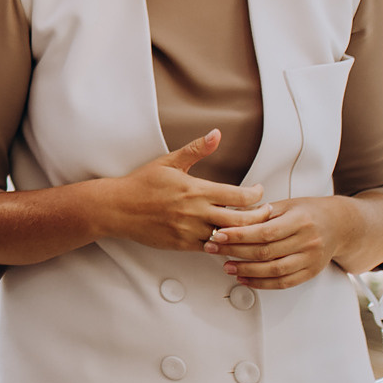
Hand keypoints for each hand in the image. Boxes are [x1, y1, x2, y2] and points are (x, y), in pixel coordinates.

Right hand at [95, 131, 268, 250]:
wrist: (117, 208)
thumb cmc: (142, 184)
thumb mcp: (169, 162)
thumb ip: (196, 150)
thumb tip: (216, 134)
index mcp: (196, 189)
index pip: (240, 196)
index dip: (256, 195)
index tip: (259, 192)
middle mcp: (195, 212)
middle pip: (241, 220)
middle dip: (259, 217)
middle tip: (265, 212)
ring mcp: (189, 230)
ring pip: (228, 237)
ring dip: (244, 233)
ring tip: (252, 227)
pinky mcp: (182, 244)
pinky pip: (211, 248)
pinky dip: (224, 244)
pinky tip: (230, 239)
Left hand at [205, 196, 340, 288]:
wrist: (340, 225)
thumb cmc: (310, 212)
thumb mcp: (288, 204)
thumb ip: (261, 212)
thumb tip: (230, 217)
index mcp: (300, 220)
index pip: (264, 231)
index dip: (239, 235)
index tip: (218, 234)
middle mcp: (307, 241)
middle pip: (266, 252)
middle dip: (235, 252)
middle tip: (213, 249)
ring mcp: (310, 259)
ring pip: (273, 270)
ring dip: (246, 271)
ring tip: (227, 266)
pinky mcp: (310, 273)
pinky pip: (283, 283)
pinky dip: (261, 283)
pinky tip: (245, 279)